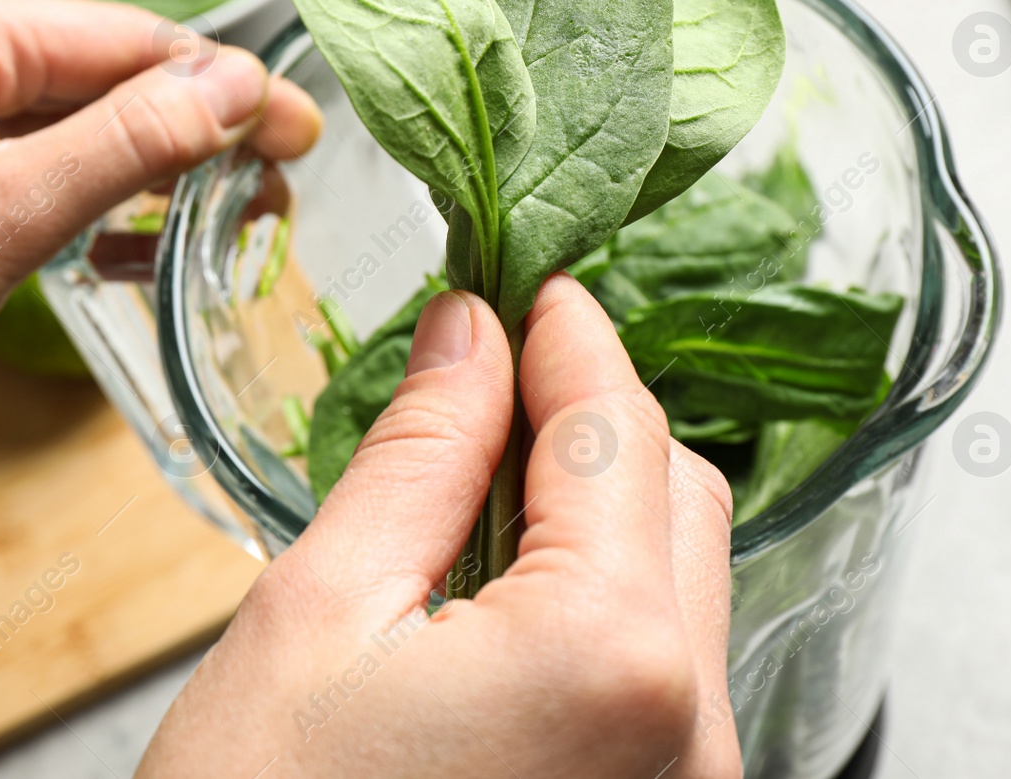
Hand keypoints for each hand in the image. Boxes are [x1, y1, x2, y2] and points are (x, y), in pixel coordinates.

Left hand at [0, 0, 320, 466]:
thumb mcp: (9, 211)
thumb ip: (133, 140)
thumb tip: (235, 84)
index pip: (137, 41)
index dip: (230, 93)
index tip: (302, 139)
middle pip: (98, 72)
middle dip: (188, 136)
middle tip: (266, 196)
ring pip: (54, 115)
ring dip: (132, 168)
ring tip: (208, 224)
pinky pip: (2, 147)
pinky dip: (63, 189)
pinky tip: (109, 239)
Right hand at [139, 274, 738, 778]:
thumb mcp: (318, 616)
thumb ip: (420, 456)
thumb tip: (471, 335)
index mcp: (612, 657)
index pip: (615, 430)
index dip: (566, 335)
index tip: (526, 281)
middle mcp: (692, 729)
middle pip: (674, 493)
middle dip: (589, 412)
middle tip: (490, 371)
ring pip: (678, 577)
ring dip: (593, 503)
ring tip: (475, 482)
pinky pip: (661, 660)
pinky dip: (599, 593)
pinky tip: (503, 584)